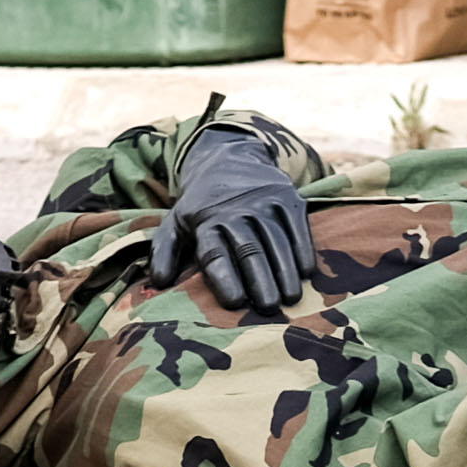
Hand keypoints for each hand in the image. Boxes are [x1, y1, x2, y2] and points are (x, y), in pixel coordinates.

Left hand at [152, 124, 316, 314]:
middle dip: (260, 279)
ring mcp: (264, 201)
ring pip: (276, 239)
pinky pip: (297, 226)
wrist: (228, 157)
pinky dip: (303, 248)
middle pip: (249, 249)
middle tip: (269, 308)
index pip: (215, 253)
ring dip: (285, 270)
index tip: (235, 303)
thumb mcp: (176, 222)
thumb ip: (165, 252)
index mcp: (205, 221)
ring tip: (292, 298)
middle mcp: (235, 210)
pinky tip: (307, 273)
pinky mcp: (288, 196)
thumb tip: (158, 282)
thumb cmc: (201, 205)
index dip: (224, 278)